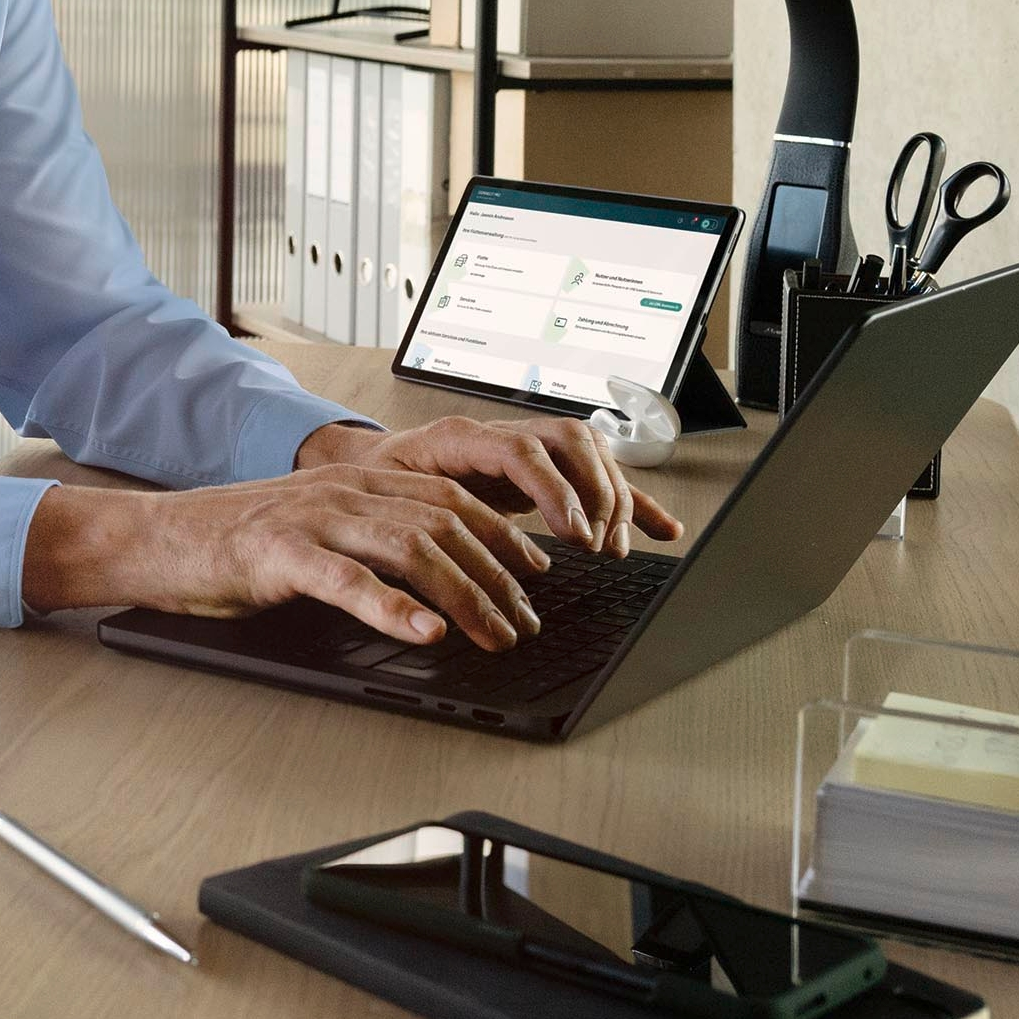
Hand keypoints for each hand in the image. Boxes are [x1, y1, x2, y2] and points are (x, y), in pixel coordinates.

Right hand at [23, 463, 555, 652]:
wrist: (158, 537)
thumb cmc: (235, 542)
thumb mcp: (314, 526)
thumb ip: (369, 537)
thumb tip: (438, 578)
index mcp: (354, 479)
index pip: (449, 497)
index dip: (502, 534)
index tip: (535, 572)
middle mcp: (340, 489)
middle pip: (444, 522)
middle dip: (497, 575)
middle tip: (526, 621)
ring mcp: (311, 518)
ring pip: (410, 547)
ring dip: (464, 595)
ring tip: (494, 634)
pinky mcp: (279, 553)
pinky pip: (348, 579)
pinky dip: (394, 607)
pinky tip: (426, 632)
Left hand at [294, 412, 682, 560]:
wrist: (357, 465)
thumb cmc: (369, 485)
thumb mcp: (382, 502)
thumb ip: (410, 528)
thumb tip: (437, 583)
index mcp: (458, 436)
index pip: (523, 449)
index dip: (555, 491)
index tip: (574, 535)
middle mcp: (496, 435)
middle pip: (568, 441)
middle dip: (595, 493)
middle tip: (598, 546)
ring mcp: (520, 448)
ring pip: (586, 452)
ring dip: (612, 497)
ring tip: (615, 547)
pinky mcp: (537, 471)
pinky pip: (593, 476)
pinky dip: (630, 500)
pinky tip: (660, 529)